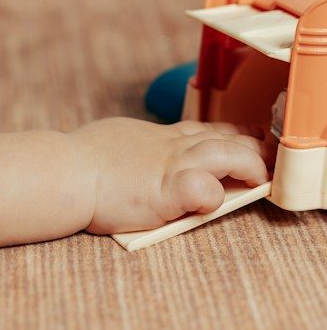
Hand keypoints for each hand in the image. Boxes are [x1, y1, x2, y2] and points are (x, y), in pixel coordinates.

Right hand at [70, 117, 269, 234]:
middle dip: (252, 148)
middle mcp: (170, 147)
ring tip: (258, 177)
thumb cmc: (81, 161)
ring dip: (248, 164)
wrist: (63, 171)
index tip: (249, 138)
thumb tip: (144, 159)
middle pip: (224, 138)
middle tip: (266, 159)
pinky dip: (212, 194)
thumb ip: (141, 148)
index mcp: (158, 138)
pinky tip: (213, 199)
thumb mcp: (118, 140)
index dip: (233, 134)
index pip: (205, 130)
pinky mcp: (163, 191)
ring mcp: (169, 166)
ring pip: (225, 154)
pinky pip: (201, 189)